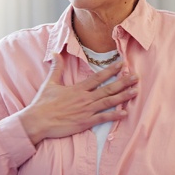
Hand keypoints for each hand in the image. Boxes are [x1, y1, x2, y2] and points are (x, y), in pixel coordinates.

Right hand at [17, 53, 137, 144]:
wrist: (37, 121)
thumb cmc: (43, 103)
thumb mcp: (50, 83)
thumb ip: (56, 68)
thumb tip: (55, 52)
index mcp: (77, 89)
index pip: (97, 77)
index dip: (111, 70)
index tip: (122, 65)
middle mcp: (84, 98)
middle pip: (108, 89)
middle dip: (123, 82)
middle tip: (136, 77)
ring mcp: (86, 111)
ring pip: (109, 102)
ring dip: (123, 96)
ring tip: (135, 92)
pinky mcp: (85, 122)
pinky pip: (103, 118)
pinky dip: (114, 116)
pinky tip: (125, 113)